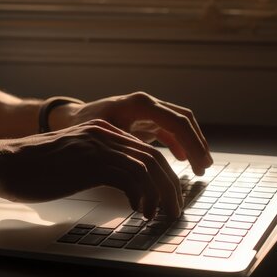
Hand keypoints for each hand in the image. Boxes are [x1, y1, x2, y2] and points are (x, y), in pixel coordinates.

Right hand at [0, 119, 182, 217]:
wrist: (4, 164)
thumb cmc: (33, 169)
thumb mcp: (72, 161)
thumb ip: (96, 164)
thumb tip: (120, 184)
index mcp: (101, 131)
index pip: (144, 150)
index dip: (162, 174)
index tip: (168, 195)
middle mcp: (104, 134)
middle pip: (153, 157)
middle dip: (171, 186)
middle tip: (176, 208)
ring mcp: (97, 146)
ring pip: (147, 167)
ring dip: (162, 194)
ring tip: (164, 214)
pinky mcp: (90, 163)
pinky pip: (131, 178)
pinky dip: (142, 197)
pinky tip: (140, 212)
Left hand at [51, 92, 212, 175]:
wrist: (72, 117)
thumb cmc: (83, 125)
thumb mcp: (102, 136)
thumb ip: (124, 148)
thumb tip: (142, 172)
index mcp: (140, 104)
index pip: (177, 121)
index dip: (192, 143)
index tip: (199, 163)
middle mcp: (148, 104)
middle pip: (184, 120)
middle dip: (197, 144)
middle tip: (204, 167)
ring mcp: (148, 111)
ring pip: (180, 125)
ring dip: (192, 144)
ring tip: (200, 167)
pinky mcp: (146, 120)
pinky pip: (170, 131)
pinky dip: (179, 144)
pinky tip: (183, 160)